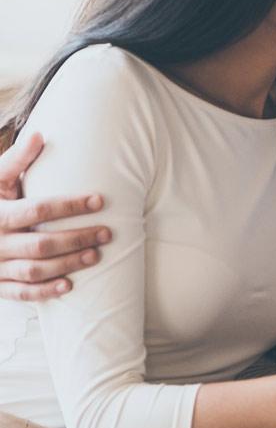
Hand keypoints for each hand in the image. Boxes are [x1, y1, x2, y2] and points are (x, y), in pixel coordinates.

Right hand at [0, 132, 112, 301]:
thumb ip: (16, 160)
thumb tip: (40, 135)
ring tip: (95, 255)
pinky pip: (19, 292)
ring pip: (33, 270)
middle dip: (77, 239)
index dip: (70, 206)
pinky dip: (44, 292)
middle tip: (107, 233)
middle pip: (41, 243)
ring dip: (67, 264)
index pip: (37, 209)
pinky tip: (69, 285)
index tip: (100, 201)